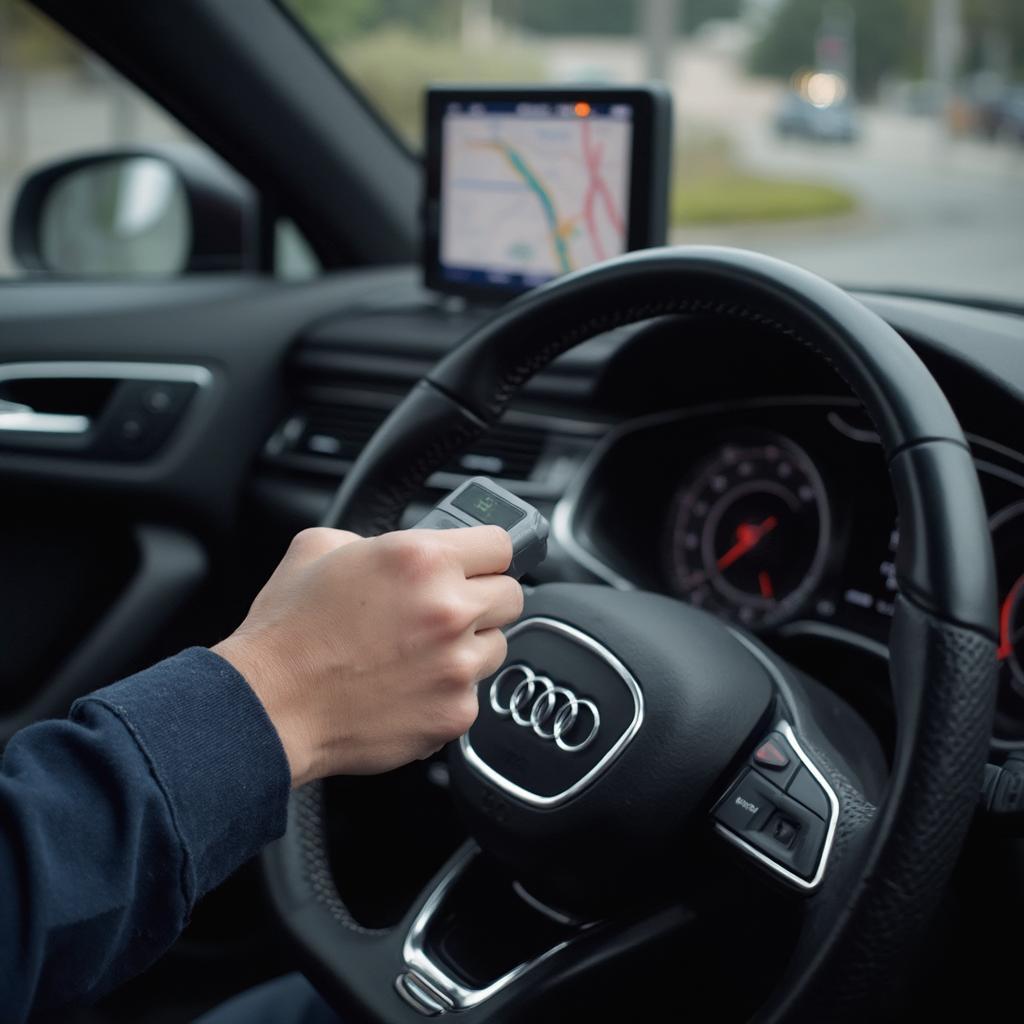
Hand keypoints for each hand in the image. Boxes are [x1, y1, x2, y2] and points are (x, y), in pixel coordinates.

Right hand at [212, 526, 521, 786]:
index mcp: (422, 560)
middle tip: (447, 610)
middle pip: (511, 596)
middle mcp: (449, 609)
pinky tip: (409, 687)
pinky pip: (472, 694)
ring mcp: (456, 666)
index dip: (486, 554)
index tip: (480, 564)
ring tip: (421, 653)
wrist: (268, 706)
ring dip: (469, 647)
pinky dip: (448, 691)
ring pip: (497, 647)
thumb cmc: (287, 633)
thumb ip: (373, 538)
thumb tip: (395, 548)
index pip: (502, 544)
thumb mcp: (320, 548)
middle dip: (483, 599)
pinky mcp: (454, 713)